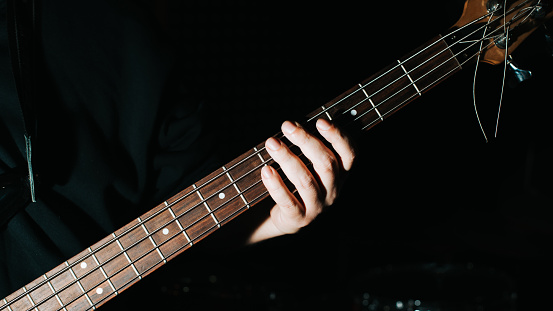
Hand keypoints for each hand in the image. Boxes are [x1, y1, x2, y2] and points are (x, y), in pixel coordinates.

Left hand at [248, 118, 354, 242]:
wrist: (288, 219)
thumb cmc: (300, 185)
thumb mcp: (312, 167)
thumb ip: (309, 147)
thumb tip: (292, 125)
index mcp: (340, 176)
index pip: (349, 155)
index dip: (338, 138)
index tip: (321, 122)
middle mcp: (333, 191)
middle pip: (326, 164)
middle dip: (306, 142)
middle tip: (287, 126)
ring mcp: (317, 207)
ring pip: (305, 181)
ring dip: (287, 159)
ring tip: (272, 143)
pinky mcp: (299, 219)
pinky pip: (288, 201)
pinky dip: (276, 185)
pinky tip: (266, 170)